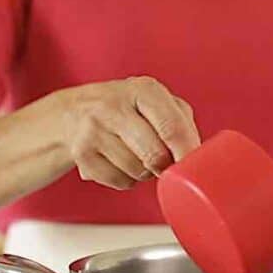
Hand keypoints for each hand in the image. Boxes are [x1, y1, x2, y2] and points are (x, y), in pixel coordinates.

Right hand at [54, 76, 200, 188]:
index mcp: (143, 89)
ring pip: (138, 171)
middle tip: (165, 161)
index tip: (193, 168)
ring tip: (137, 155)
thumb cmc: (127, 108)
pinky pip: (120, 182)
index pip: (172, 127)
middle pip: (155, 155)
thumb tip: (199, 157)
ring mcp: (93, 130)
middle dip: (165, 166)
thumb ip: (181, 124)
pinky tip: (120, 162)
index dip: (186, 153)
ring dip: (145, 173)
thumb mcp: (156, 102)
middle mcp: (114, 106)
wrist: (73, 111)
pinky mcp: (81, 155)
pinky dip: (127, 179)